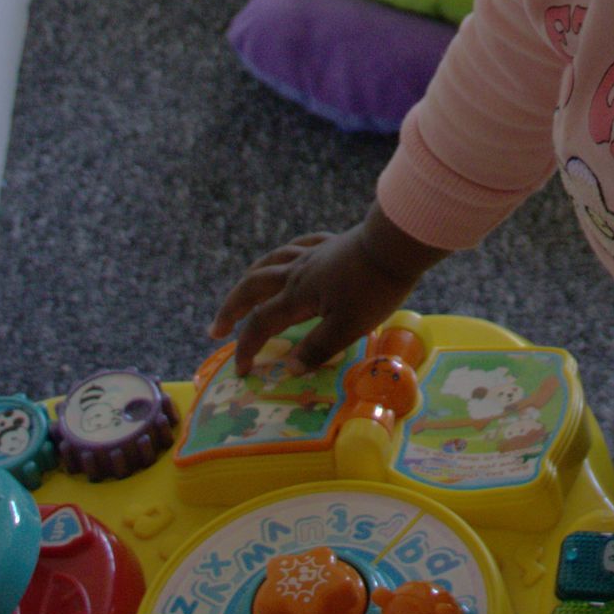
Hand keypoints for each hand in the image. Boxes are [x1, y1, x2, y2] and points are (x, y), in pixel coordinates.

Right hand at [210, 203, 441, 377]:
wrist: (396, 244)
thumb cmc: (374, 289)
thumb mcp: (348, 327)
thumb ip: (317, 348)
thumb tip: (289, 368)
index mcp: (298, 295)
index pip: (261, 324)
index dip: (247, 347)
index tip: (240, 369)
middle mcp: (297, 272)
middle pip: (252, 288)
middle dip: (231, 310)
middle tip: (216, 329)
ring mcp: (313, 254)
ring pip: (269, 263)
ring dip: (249, 281)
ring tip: (242, 292)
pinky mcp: (331, 243)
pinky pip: (297, 247)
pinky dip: (284, 255)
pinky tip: (288, 258)